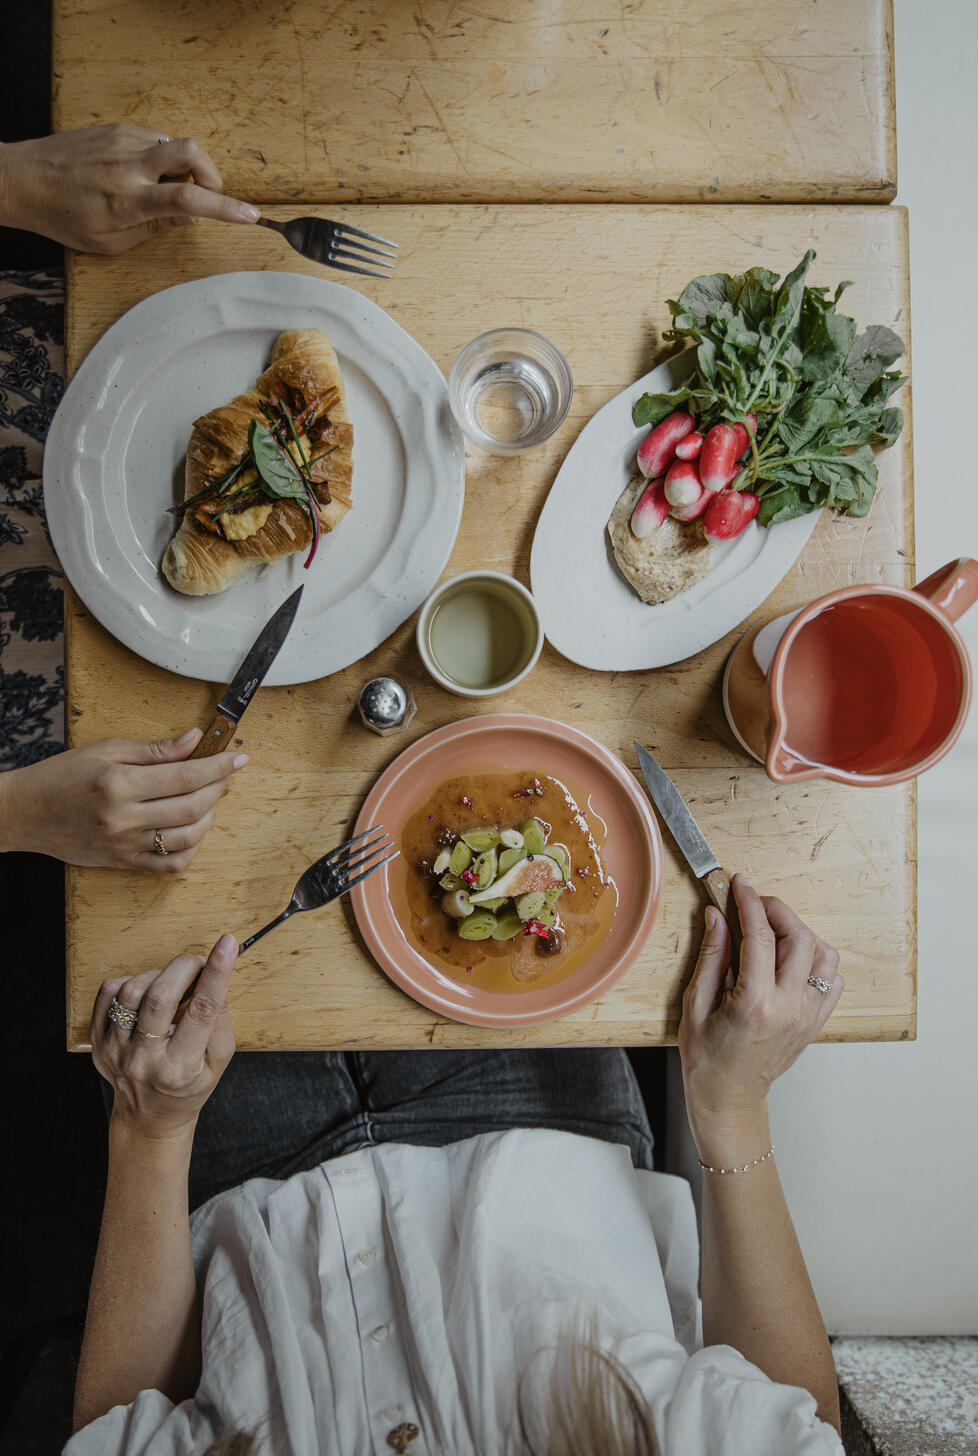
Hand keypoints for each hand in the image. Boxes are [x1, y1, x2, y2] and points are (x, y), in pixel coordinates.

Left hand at [0, 123, 259, 253]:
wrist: (23, 180)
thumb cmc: (64, 217)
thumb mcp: (111, 241)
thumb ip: (155, 227)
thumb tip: (190, 215)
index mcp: (129, 201)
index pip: (188, 200)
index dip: (225, 208)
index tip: (250, 216)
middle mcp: (129, 166)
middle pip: (191, 152)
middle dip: (211, 174)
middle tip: (203, 195)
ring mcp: (124, 141)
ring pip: (175, 147)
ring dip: (181, 170)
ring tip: (159, 190)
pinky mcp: (117, 128)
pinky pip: (155, 141)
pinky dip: (160, 160)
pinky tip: (140, 175)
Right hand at [0, 728, 246, 870]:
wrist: (26, 813)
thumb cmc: (63, 776)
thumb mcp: (106, 750)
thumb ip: (155, 749)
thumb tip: (196, 740)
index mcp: (119, 783)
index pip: (185, 775)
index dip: (218, 766)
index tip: (239, 756)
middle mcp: (123, 817)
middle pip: (192, 807)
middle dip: (218, 788)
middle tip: (223, 774)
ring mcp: (125, 845)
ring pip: (187, 838)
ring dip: (209, 817)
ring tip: (207, 799)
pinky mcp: (124, 863)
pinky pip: (170, 865)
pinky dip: (191, 848)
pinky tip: (191, 829)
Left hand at [91, 933, 237, 1138]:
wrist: (149, 1116)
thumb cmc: (189, 1085)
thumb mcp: (218, 1059)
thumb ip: (219, 1018)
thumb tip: (215, 973)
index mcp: (181, 1068)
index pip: (202, 1012)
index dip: (217, 974)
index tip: (227, 944)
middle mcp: (144, 1060)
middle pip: (160, 996)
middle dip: (184, 967)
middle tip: (197, 964)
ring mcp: (115, 1051)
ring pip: (133, 990)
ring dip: (158, 975)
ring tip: (171, 986)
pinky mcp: (97, 1040)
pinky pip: (109, 991)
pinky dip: (131, 982)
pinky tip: (145, 995)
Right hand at [678, 875, 842, 1163]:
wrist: (730, 1099)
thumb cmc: (708, 1060)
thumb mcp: (695, 1005)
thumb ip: (711, 957)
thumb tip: (718, 916)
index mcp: (756, 1004)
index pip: (759, 936)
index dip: (749, 903)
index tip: (739, 884)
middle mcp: (790, 1008)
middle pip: (799, 938)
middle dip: (776, 911)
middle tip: (754, 905)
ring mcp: (808, 1016)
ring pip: (824, 955)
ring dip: (799, 934)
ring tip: (772, 933)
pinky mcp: (816, 1022)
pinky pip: (832, 979)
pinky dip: (816, 960)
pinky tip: (789, 960)